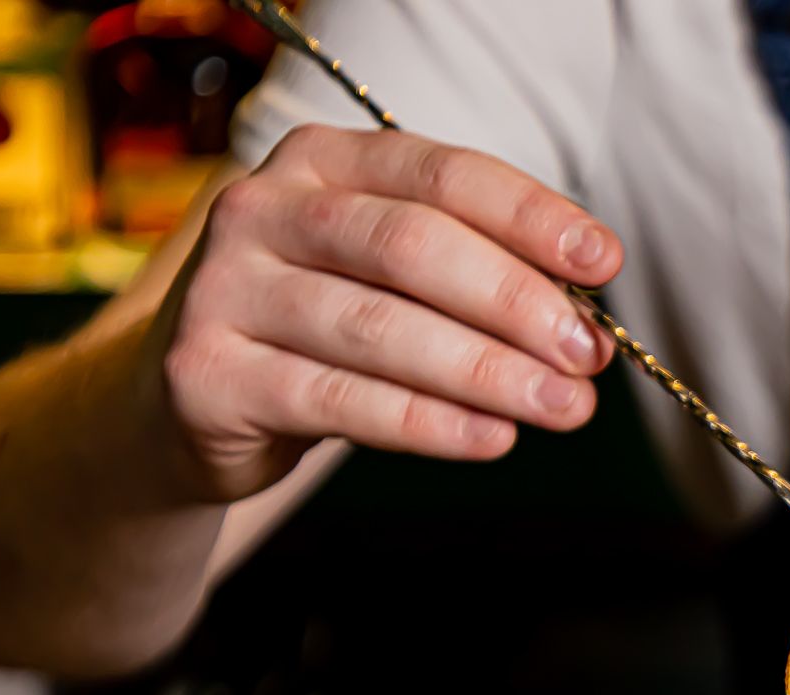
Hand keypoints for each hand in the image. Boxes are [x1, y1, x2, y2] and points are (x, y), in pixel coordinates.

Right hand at [149, 125, 621, 502]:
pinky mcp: (208, 374)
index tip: (603, 264)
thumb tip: (586, 327)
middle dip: (515, 302)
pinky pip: (341, 400)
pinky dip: (429, 423)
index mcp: (320, 163)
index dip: (531, 218)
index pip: (441, 175)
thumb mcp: (388, 283)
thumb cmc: (318, 330)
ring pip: (380, 328)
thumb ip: (473, 283)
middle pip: (413, 247)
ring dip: (487, 372)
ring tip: (564, 406)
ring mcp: (223, 290)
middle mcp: (262, 210)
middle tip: (589, 354)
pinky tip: (492, 436)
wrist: (186, 399)